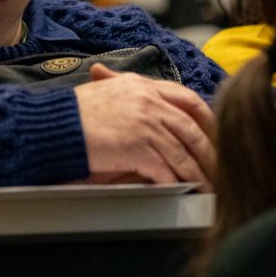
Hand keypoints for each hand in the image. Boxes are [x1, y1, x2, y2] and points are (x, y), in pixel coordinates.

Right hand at [73, 63, 216, 190]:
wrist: (56, 125)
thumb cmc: (76, 111)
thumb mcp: (107, 89)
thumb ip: (131, 92)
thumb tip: (149, 102)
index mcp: (143, 86)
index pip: (188, 99)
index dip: (206, 118)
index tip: (214, 132)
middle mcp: (149, 102)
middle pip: (192, 128)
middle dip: (209, 150)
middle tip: (218, 164)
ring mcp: (145, 125)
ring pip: (183, 153)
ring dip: (198, 173)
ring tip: (206, 185)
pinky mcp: (138, 149)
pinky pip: (166, 170)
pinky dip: (176, 182)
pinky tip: (180, 190)